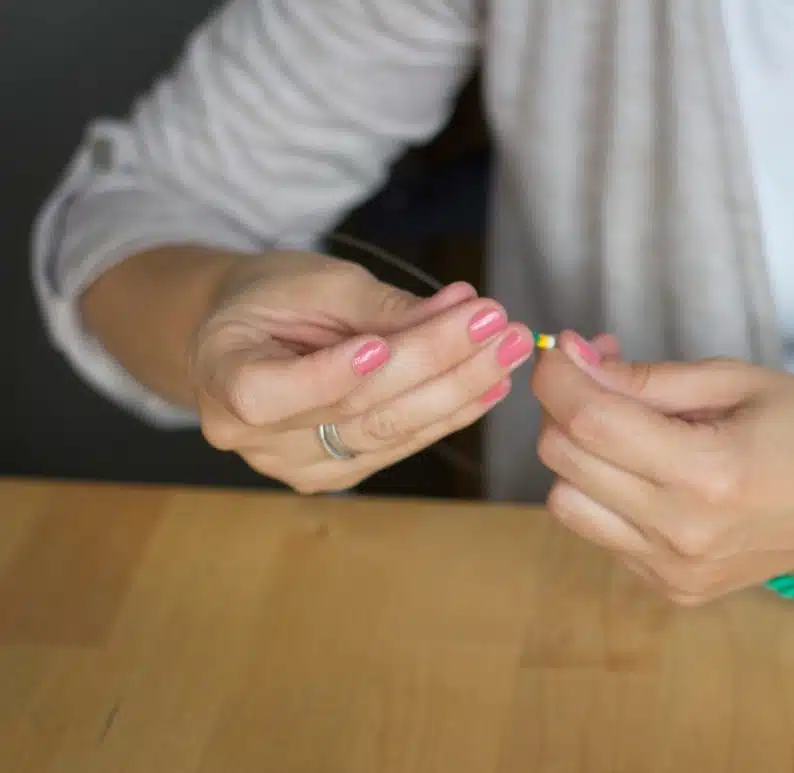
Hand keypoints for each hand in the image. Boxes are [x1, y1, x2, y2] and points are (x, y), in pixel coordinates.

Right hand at [191, 251, 534, 492]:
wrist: (247, 335)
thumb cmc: (272, 297)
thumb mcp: (314, 281)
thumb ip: (380, 306)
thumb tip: (458, 311)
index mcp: (221, 376)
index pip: (269, 391)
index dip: (328, 374)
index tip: (383, 344)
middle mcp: (250, 436)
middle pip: (354, 408)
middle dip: (435, 362)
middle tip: (495, 324)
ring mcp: (294, 464)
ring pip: (388, 431)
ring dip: (460, 388)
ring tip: (507, 348)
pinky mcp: (337, 472)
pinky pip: (402, 444)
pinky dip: (452, 411)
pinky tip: (492, 382)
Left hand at [532, 332, 793, 604]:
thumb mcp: (736, 380)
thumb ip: (644, 377)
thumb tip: (569, 358)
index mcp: (708, 474)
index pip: (588, 421)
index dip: (558, 375)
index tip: (563, 346)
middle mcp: (684, 534)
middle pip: (564, 462)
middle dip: (565, 406)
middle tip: (602, 374)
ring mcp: (677, 571)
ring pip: (567, 503)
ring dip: (580, 456)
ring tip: (625, 426)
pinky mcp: (677, 588)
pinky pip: (603, 533)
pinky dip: (609, 494)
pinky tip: (653, 471)